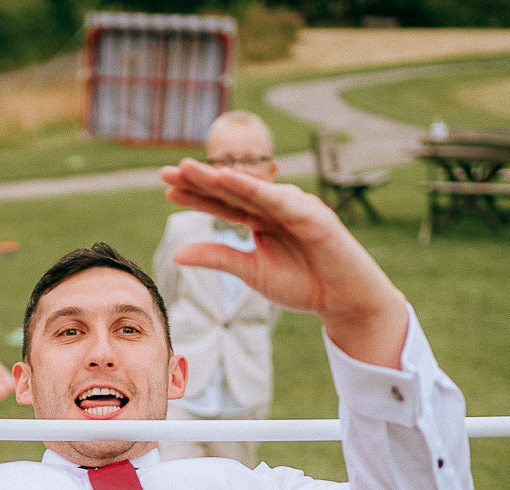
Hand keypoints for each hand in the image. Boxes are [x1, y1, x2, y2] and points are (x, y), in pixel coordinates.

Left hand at [160, 158, 407, 366]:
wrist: (343, 300)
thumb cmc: (303, 284)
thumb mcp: (251, 271)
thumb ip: (218, 257)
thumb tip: (177, 253)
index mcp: (259, 219)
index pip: (222, 203)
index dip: (195, 195)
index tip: (166, 188)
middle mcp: (273, 207)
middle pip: (231, 190)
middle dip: (200, 180)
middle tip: (166, 170)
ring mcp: (292, 206)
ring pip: (250, 189)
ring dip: (219, 178)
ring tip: (189, 169)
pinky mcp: (311, 213)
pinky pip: (276, 199)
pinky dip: (252, 188)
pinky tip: (227, 178)